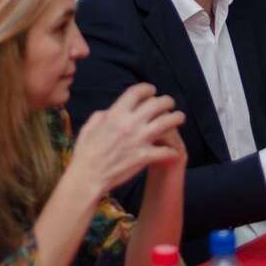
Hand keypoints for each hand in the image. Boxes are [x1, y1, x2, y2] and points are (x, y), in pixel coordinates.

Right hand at [69, 83, 185, 195]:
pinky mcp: (144, 156)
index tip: (152, 91)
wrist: (88, 177)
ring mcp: (139, 140)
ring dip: (176, 118)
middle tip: (169, 103)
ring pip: (167, 122)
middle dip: (166, 101)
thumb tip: (109, 111)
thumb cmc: (85, 153)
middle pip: (156, 104)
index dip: (147, 88)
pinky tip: (173, 151)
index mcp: (116, 114)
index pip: (136, 92)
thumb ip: (101, 116)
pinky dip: (171, 150)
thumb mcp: (89, 127)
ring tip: (180, 117)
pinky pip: (165, 150)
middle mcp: (130, 124)